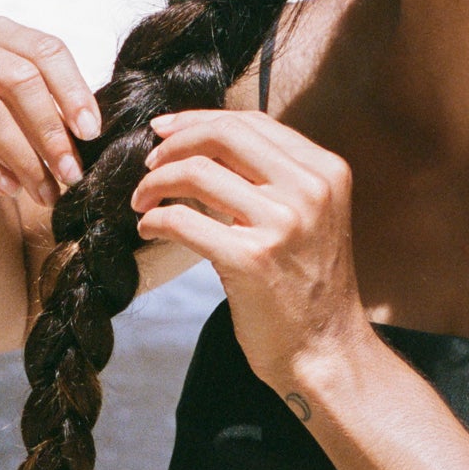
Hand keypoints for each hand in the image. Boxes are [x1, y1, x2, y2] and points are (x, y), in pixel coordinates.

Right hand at [0, 18, 101, 210]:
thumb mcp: (28, 117)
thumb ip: (57, 111)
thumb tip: (93, 130)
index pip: (44, 49)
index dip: (73, 91)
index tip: (92, 134)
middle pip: (19, 79)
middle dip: (52, 132)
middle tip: (72, 174)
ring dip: (25, 160)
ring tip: (47, 193)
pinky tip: (10, 190)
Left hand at [130, 109, 372, 396]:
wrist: (325, 350)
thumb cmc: (309, 287)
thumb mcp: (309, 217)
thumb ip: (271, 178)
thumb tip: (201, 145)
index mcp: (325, 172)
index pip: (252, 122)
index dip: (199, 119)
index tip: (165, 130)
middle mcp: (309, 191)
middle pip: (224, 135)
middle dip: (174, 143)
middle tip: (148, 162)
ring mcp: (282, 224)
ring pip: (196, 173)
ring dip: (155, 182)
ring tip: (142, 199)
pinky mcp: (251, 260)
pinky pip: (183, 221)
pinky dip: (155, 220)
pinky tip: (150, 228)